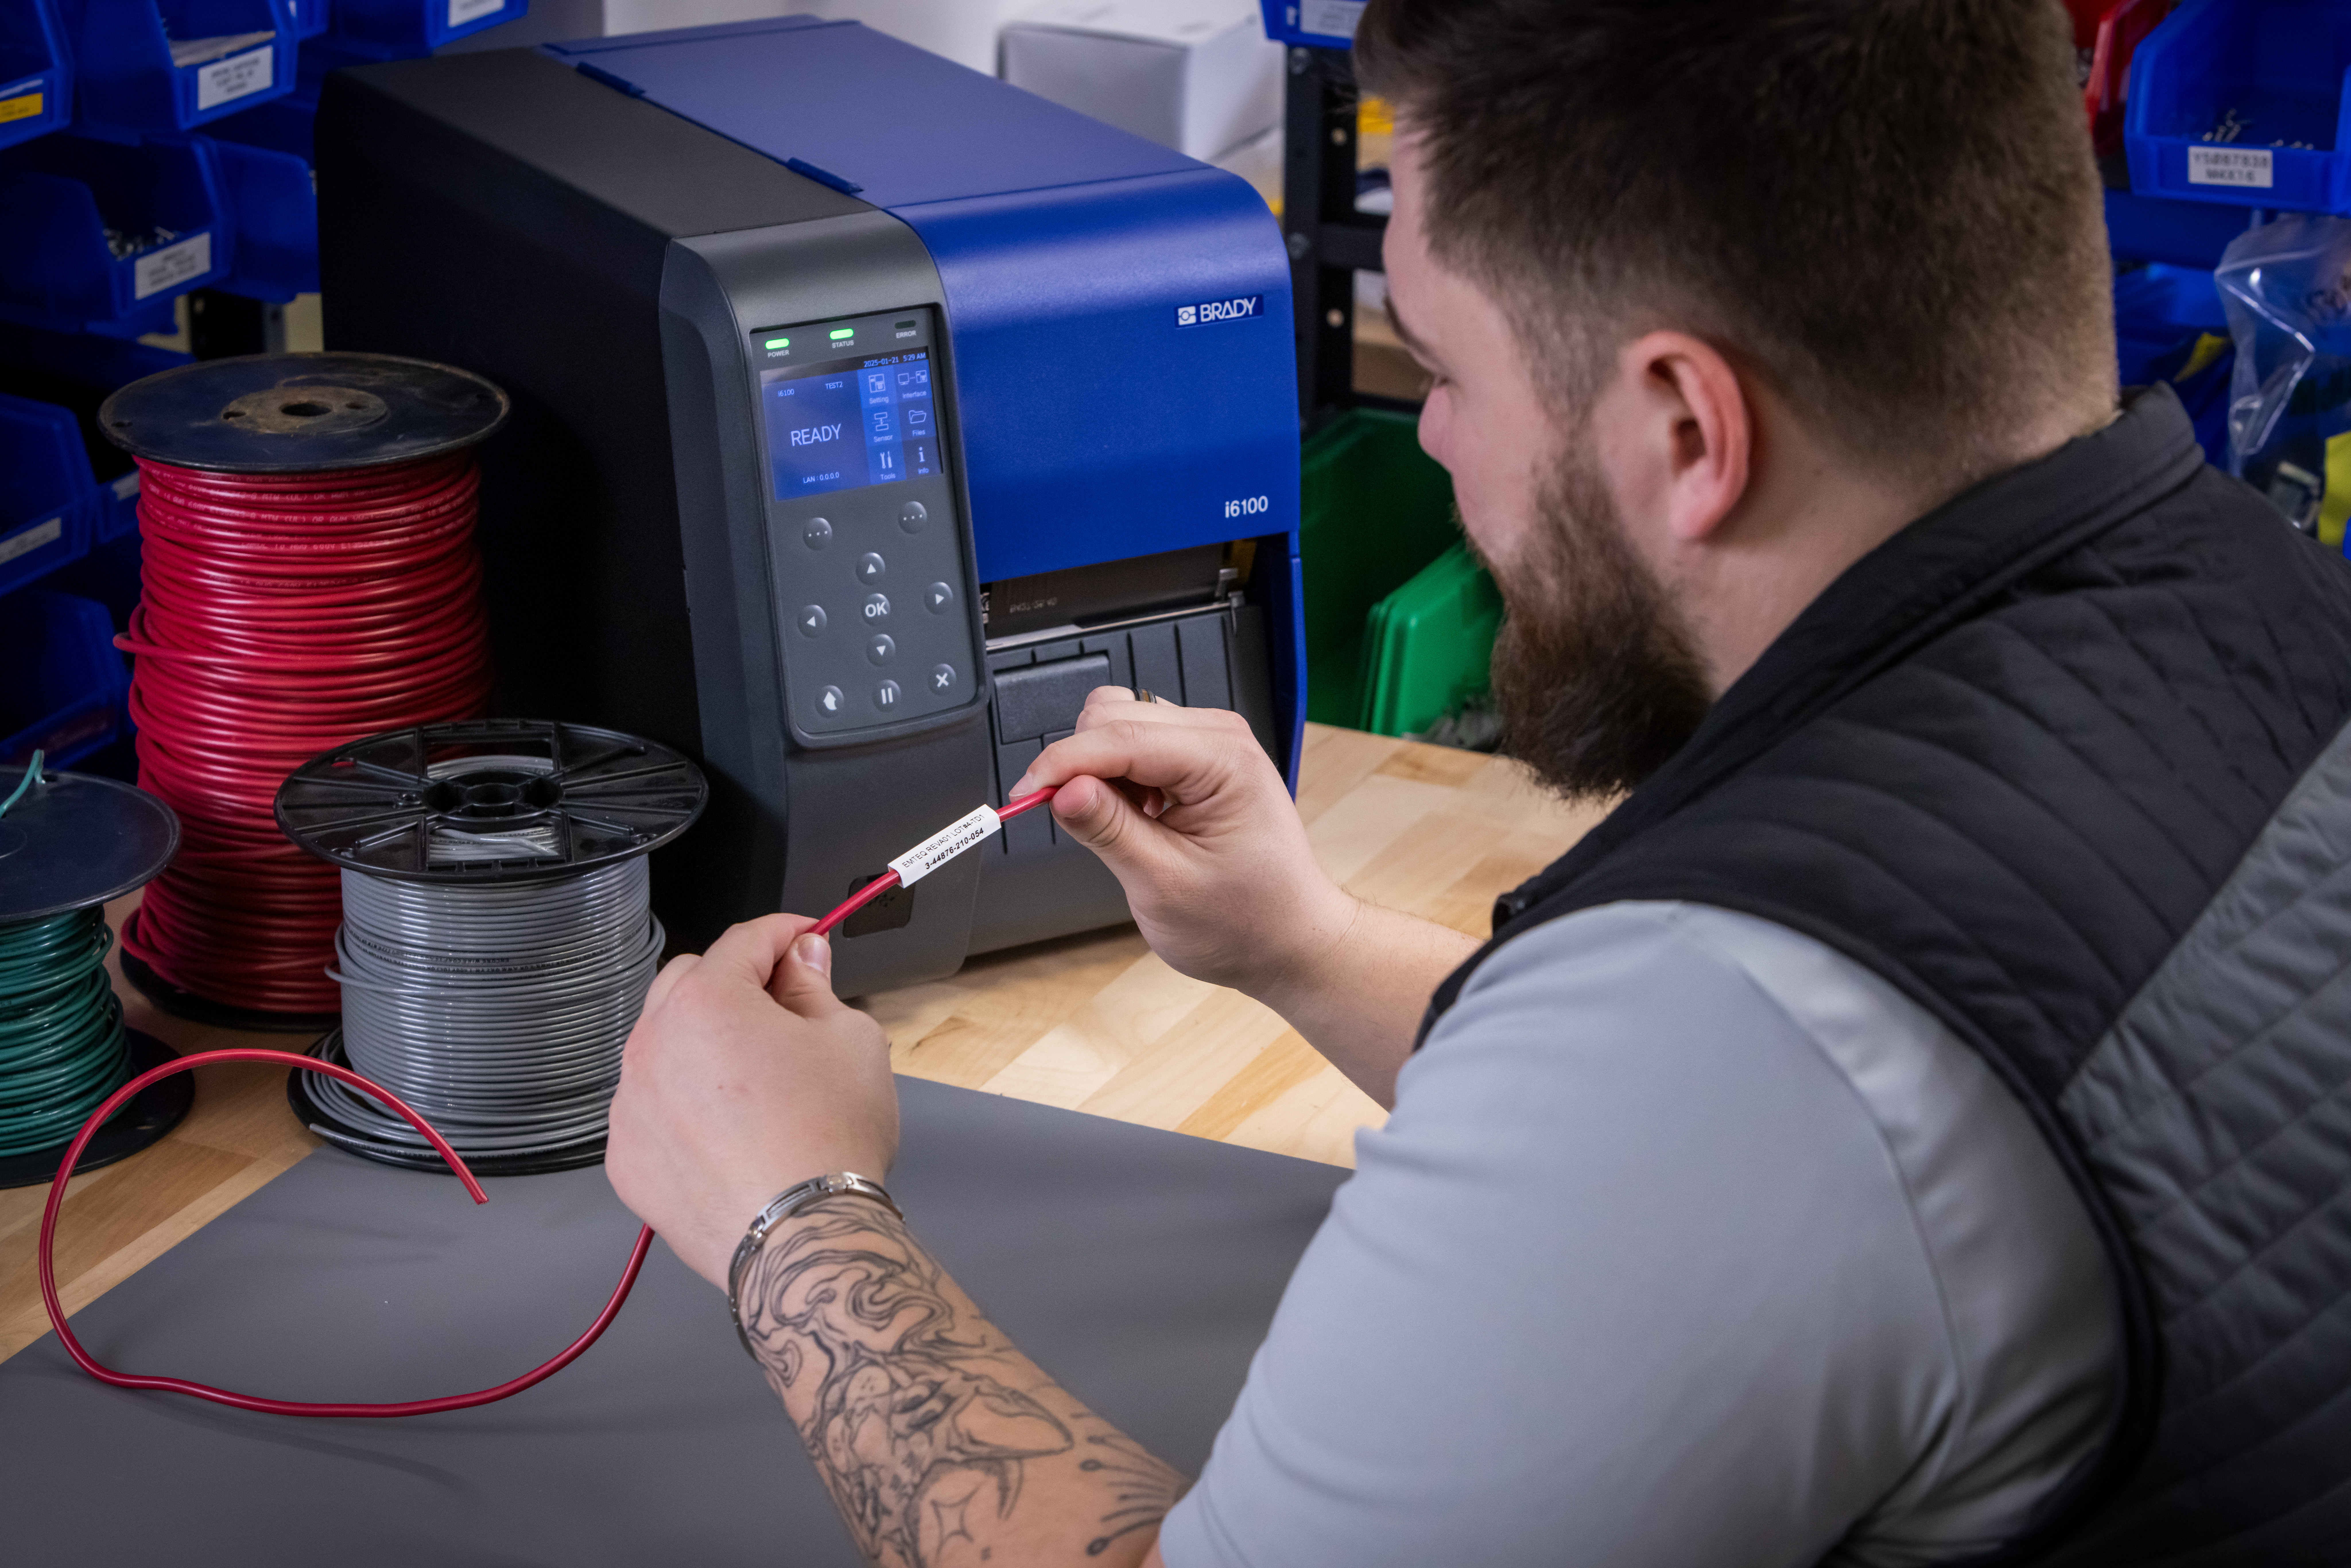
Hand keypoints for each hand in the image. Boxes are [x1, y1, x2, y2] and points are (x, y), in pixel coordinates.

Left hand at [605, 914, 897, 1288]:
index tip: (804, 940)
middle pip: (690, 982)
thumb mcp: (850, 1040)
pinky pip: (651, 1108)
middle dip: (736, 982)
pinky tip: (729, 1130)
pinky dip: (683, 1105)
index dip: (784, 933)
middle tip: (785, 1008)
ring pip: (664, 1047)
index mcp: (707, 1002)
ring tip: (758, 1081)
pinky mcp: (627, 1158)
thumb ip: (815, 988)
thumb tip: (801, 961)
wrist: (802, 1237)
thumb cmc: (828, 1141)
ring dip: (704, 1045)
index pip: (744, 941)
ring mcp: (631, 1105)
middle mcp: (653, 1045)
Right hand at [1012, 688, 1357, 999]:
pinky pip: (1135, 745)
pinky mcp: (1198, 759)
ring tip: (1121, 827)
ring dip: (1099, 770)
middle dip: (1079, 765)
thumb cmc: (1246, 921)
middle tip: (1078, 824)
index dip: (1061, 764)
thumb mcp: (1164, 885)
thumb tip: (1060, 791)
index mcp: (1223, 759)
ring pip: (1118, 724)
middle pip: (1113, 716)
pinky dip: (1117, 776)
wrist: (1289, 939)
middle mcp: (1219, 737)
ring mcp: (1211, 744)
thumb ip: (1109, 830)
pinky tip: (1136, 818)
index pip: (1118, 736)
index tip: (1023, 797)